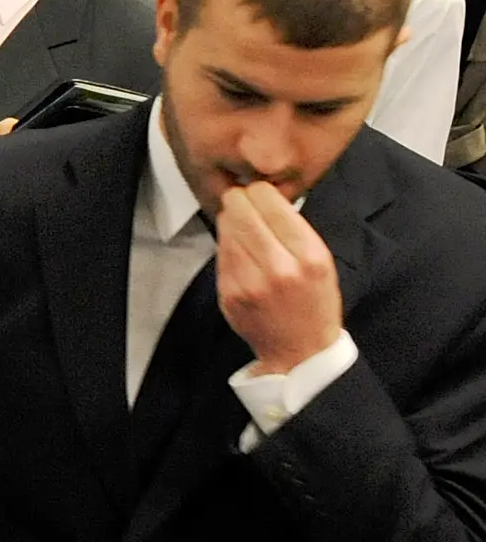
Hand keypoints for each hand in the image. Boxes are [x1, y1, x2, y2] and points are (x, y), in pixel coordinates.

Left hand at [217, 182, 343, 374]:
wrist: (300, 350)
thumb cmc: (314, 301)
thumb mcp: (321, 261)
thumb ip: (293, 229)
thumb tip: (261, 194)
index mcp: (309, 256)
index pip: (271, 204)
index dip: (259, 191)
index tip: (258, 191)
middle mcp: (278, 268)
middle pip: (241, 211)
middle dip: (239, 200)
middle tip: (242, 200)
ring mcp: (249, 282)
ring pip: (226, 229)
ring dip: (231, 222)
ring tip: (244, 226)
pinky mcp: (228, 293)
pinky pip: (220, 253)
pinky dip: (226, 245)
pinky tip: (239, 249)